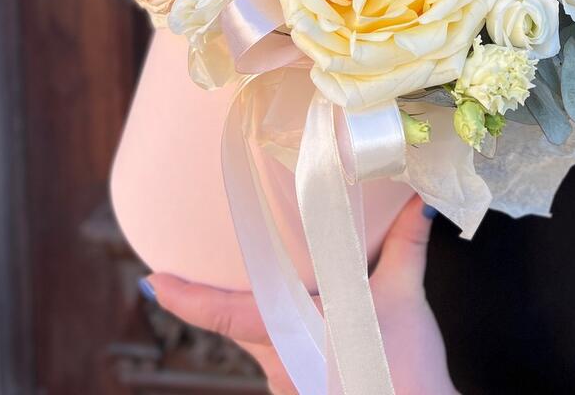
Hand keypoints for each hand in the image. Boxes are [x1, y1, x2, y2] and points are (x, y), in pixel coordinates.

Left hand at [144, 196, 456, 394]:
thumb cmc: (399, 367)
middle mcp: (281, 361)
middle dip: (228, 298)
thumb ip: (407, 243)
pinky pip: (289, 357)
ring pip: (268, 342)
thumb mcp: (403, 296)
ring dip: (268, 318)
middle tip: (205, 267)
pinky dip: (293, 336)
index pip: (225, 311)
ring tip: (278, 289)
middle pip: (243, 323)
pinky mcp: (310, 390)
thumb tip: (421, 199)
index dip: (187, 297)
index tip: (153, 280)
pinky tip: (318, 325)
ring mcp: (293, 382)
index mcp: (289, 330)